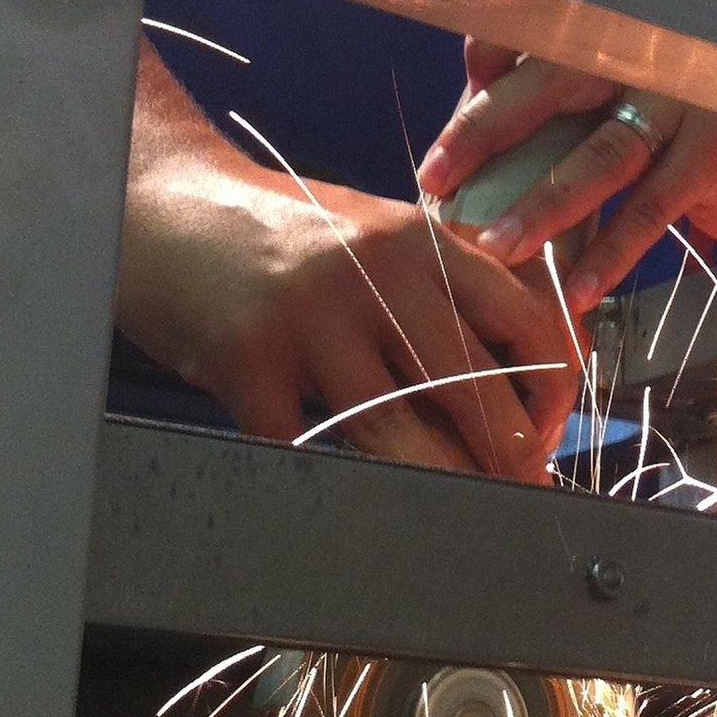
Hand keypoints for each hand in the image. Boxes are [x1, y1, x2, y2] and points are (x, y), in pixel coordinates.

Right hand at [120, 153, 580, 480]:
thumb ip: (440, 291)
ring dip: (437, 484)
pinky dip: (327, 478)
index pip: (522, 320)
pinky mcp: (247, 363)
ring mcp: (309, 319)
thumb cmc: (280, 231)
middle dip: (507, 455)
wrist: (167, 203)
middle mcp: (374, 274)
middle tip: (520, 491)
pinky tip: (350, 493)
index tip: (544, 431)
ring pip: (396, 430)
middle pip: (470, 385)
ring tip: (459, 513)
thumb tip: (511, 383)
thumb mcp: (375, 236)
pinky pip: (302, 445)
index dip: (549, 389)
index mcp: (420, 241)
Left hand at [418, 42, 716, 314]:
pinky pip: (651, 208)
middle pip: (554, 85)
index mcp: (618, 37)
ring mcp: (687, 103)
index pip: (536, 36)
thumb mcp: (627, 101)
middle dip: (487, 131)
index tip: (441, 117)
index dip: (485, 65)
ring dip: (543, 204)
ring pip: (601, 153)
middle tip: (433, 178)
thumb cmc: (694, 131)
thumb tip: (467, 101)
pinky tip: (578, 288)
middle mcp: (649, 57)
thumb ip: (560, 96)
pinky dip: (611, 251)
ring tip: (496, 246)